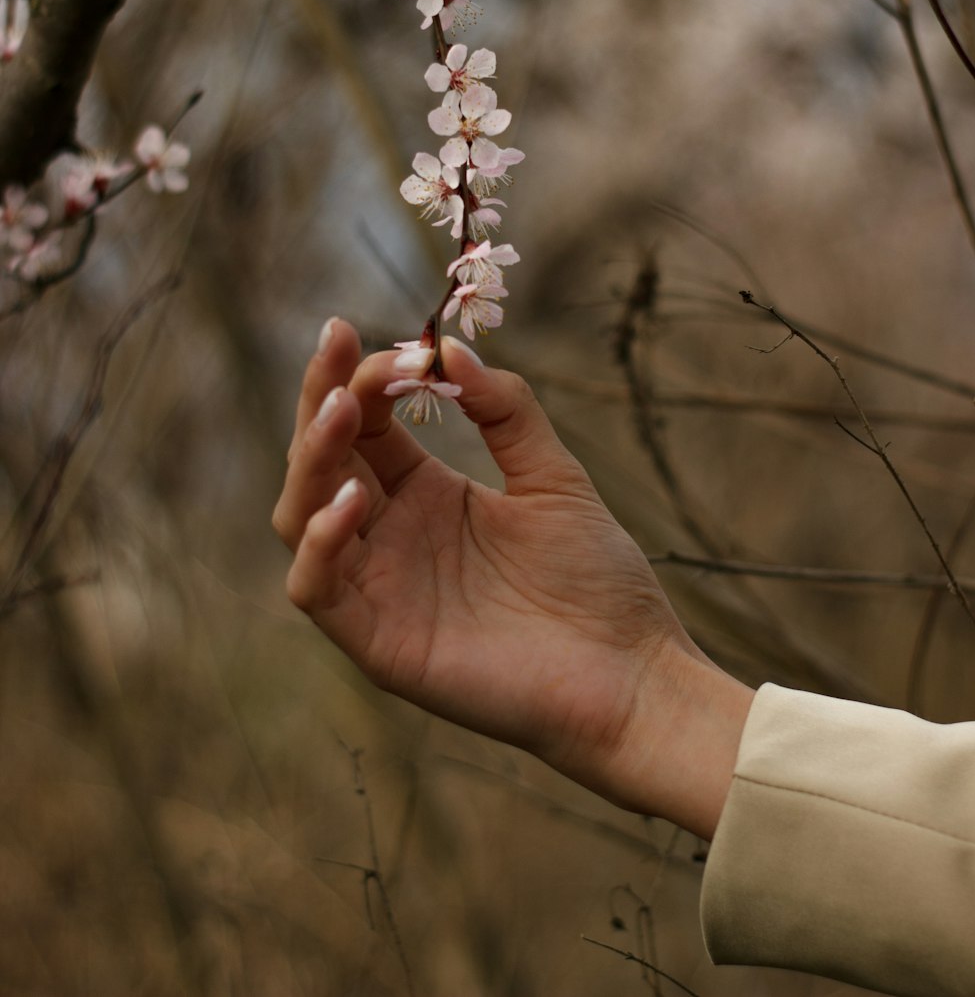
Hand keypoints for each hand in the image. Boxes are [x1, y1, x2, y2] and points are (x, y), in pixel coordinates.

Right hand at [273, 320, 752, 834]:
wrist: (631, 676)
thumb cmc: (596, 581)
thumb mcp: (553, 475)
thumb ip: (506, 409)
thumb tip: (449, 350)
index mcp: (425, 494)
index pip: (364, 423)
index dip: (364, 377)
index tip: (396, 341)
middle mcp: (389, 536)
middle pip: (321, 458)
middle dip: (320, 397)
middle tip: (337, 346)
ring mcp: (378, 589)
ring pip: (299, 515)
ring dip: (311, 457)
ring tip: (340, 408)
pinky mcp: (377, 641)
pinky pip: (316, 588)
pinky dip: (321, 541)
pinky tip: (356, 500)